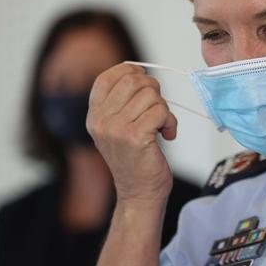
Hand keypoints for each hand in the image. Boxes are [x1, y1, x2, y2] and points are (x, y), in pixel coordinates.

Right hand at [86, 63, 176, 205]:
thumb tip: (140, 74)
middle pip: (133, 81)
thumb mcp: (117, 129)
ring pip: (151, 95)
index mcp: (94, 116)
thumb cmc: (135, 160)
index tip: (144, 79)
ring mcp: (116, 129)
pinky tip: (167, 135)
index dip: (129, 71)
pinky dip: (171, 122)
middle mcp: (101, 121)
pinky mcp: (135, 137)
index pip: (106, 78)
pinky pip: (161, 111)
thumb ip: (122, 103)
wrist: (139, 193)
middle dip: (153, 90)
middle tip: (158, 108)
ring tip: (161, 126)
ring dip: (164, 109)